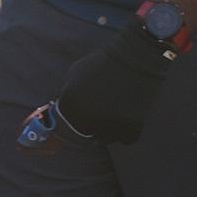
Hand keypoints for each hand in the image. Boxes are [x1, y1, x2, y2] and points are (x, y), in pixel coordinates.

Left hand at [23, 18, 171, 148]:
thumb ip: (67, 93)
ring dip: (109, 129)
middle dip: (91, 125)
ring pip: (106, 138)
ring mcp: (108, 125)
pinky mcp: (130, 127)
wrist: (134, 58)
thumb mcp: (75, 73)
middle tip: (101, 111)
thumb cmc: (102, 63)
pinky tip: (129, 115)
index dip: (73, 123)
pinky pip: (126, 139)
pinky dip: (128, 131)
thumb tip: (62, 109)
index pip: (65, 128)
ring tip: (116, 109)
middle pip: (86, 134)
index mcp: (70, 105)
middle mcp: (86, 119)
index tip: (81, 118)